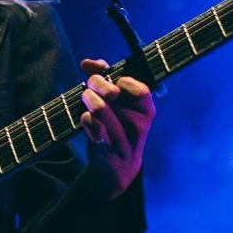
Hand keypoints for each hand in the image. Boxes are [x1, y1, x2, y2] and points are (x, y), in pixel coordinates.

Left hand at [78, 59, 154, 196]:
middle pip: (113, 94)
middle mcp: (139, 125)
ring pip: (101, 109)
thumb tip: (88, 62)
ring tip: (86, 98)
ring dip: (88, 99)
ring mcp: (124, 139)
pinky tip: (85, 118)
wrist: (120, 169)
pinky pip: (93, 128)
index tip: (111, 78)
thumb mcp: (120, 105)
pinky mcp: (108, 151)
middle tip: (90, 85)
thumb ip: (107, 79)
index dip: (121, 79)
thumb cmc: (119, 128)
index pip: (140, 89)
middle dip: (96, 84)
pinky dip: (86, 119)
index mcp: (147, 110)